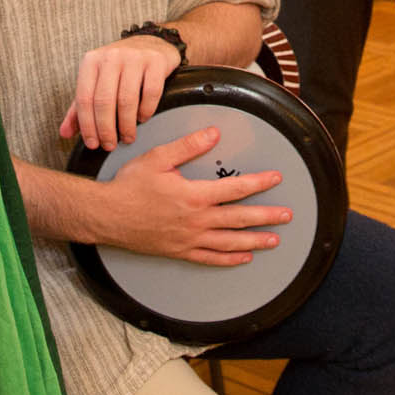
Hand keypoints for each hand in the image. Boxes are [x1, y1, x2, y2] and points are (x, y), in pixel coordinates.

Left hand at [60, 33, 184, 150]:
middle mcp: (111, 57)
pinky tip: (142, 119)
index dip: (87, 125)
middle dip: (106, 129)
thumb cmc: (119, 68)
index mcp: (91, 61)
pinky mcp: (156, 61)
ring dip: (126, 125)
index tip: (93, 144)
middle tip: (110, 145)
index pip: (84, 98)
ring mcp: (134, 57)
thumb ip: (79, 108)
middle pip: (104, 101)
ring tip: (127, 137)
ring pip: (127, 99)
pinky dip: (146, 111)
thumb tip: (64, 133)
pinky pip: (150, 92)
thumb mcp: (95, 82)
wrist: (150, 43)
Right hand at [102, 126, 291, 265]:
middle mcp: (196, 220)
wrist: (107, 216)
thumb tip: (213, 134)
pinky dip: (229, 259)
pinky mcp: (179, 251)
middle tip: (287, 215)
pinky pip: (210, 259)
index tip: (276, 178)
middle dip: (266, 216)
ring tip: (274, 239)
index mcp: (194, 195)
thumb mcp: (158, 158)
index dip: (259, 183)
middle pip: (239, 219)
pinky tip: (243, 258)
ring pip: (229, 242)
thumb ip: (188, 146)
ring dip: (254, 240)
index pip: (235, 189)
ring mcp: (188, 239)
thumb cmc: (130, 186)